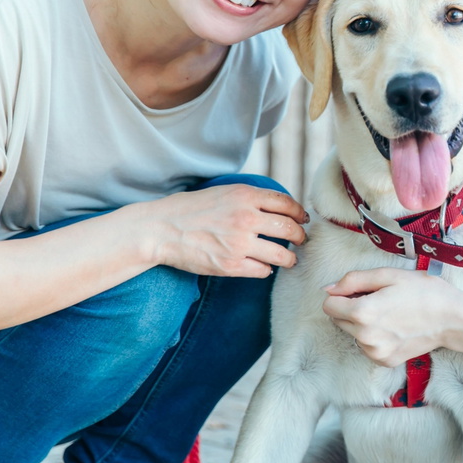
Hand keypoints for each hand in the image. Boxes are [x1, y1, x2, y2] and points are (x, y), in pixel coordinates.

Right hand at [140, 184, 308, 277]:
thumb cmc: (190, 209)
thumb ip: (250, 198)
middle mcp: (246, 218)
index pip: (287, 204)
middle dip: (300, 236)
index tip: (302, 220)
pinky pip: (263, 271)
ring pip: (282, 255)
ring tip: (289, 259)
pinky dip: (266, 270)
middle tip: (300, 241)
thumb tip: (279, 206)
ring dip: (290, 258)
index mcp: (245, 196)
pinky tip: (262, 267)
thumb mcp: (223, 192)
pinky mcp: (230, 266)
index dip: (299, 213)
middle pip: (291, 229)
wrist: (160, 229)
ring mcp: (239, 244)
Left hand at [322, 268, 462, 366]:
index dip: (343, 294)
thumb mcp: (388, 275)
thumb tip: (329, 289)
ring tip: (390, 313)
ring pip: (352, 333)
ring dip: (363, 323)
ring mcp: (374, 352)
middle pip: (338, 319)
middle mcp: (364, 337)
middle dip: (351, 308)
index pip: (329, 305)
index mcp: (362, 312)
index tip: (362, 291)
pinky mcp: (384, 361)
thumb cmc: (423, 292)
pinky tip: (395, 327)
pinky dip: (374, 336)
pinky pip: (366, 346)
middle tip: (380, 300)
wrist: (452, 319)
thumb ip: (353, 280)